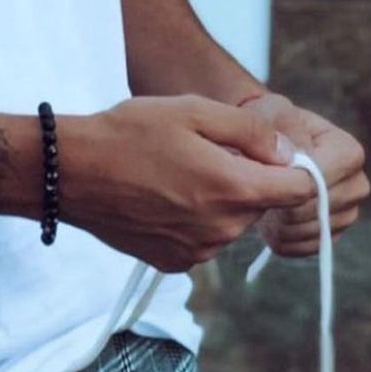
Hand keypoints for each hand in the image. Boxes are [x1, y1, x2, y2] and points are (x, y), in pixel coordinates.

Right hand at [60, 94, 316, 272]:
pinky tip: (161, 193)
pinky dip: (193, 217)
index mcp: (232, 188)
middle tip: (203, 148)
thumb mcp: (191, 110)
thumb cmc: (129, 132)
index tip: (270, 150)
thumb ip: (249, 131)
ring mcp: (198, 251)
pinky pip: (203, 238)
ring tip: (175, 168)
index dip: (295, 166)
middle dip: (247, 177)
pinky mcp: (174, 262)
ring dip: (218, 198)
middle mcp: (222, 229)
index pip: (300, 190)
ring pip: (231, 221)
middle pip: (261, 204)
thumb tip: (287, 152)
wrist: (71, 172)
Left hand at [238, 91, 369, 256]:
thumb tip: (297, 157)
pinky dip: (281, 239)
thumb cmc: (269, 122)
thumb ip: (282, 127)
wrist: (266, 145)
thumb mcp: (272, 111)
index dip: (290, 182)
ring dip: (279, 224)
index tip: (264, 174)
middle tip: (255, 191)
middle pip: (318, 210)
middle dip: (283, 204)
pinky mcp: (330, 235)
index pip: (322, 179)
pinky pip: (304, 249)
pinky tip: (266, 220)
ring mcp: (347, 214)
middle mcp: (357, 185)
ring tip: (259, 202)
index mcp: (348, 152)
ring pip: (311, 232)